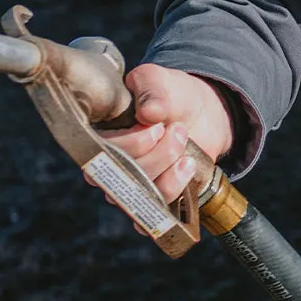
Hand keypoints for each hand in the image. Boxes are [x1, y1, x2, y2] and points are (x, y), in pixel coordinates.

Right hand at [87, 63, 234, 208]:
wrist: (201, 111)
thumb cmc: (170, 94)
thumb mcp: (159, 81)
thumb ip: (151, 90)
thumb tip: (148, 112)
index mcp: (99, 136)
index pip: (101, 154)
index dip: (131, 144)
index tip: (156, 126)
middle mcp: (108, 166)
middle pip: (123, 178)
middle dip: (159, 155)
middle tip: (178, 130)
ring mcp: (129, 186)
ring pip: (142, 197)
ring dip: (170, 173)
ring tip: (186, 149)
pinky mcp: (151, 201)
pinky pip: (151, 218)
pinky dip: (173, 195)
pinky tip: (187, 170)